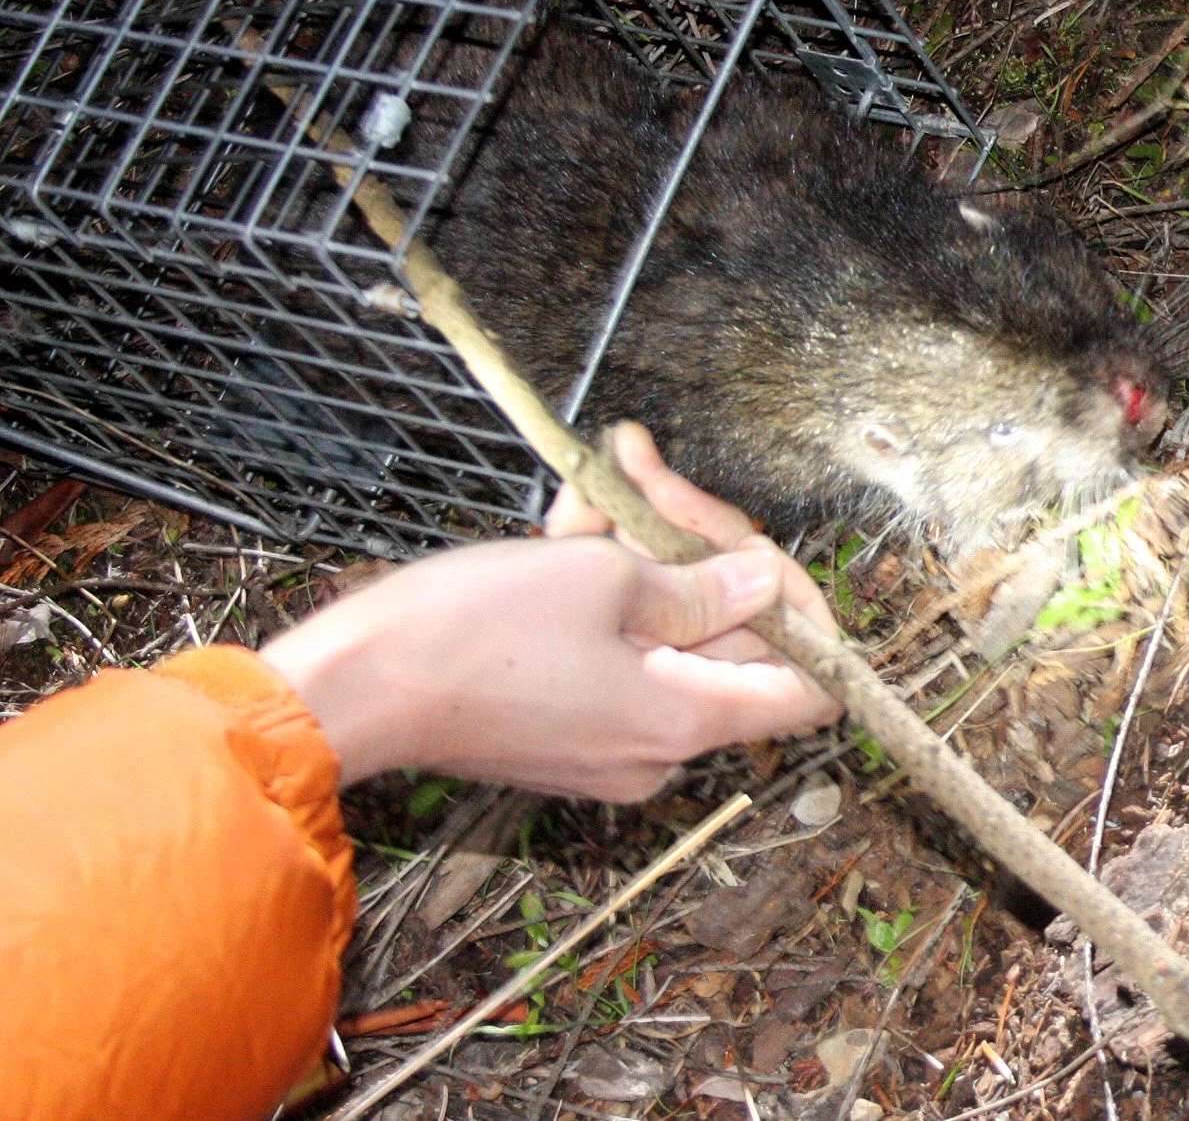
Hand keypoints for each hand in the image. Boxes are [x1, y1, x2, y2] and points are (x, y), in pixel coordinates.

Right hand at [260, 427, 841, 799]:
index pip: (810, 688)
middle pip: (729, 637)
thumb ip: (698, 584)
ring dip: (637, 549)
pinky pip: (613, 647)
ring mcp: (609, 739)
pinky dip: (599, 586)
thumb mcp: (600, 581)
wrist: (347, 690)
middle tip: (645, 472)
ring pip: (663, 627)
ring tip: (597, 482)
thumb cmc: (470, 634)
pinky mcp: (562, 723)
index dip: (801, 611)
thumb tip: (764, 584)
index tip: (752, 549)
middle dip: (695, 543)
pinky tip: (566, 523)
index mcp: (685, 720)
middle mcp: (658, 747)